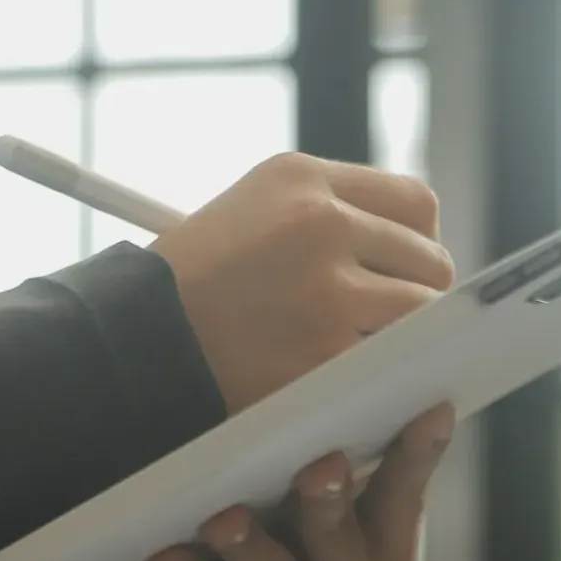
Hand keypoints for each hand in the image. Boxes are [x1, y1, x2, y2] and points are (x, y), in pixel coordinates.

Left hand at [143, 405, 454, 560]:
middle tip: (318, 466)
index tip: (430, 410)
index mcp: (388, 559)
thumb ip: (339, 470)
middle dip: (329, 507)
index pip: (406, 502)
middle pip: (344, 549)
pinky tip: (166, 558)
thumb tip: (357, 370)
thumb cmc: (278, 554)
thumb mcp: (315, 518)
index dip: (418, 459)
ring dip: (249, 549)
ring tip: (221, 517)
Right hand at [151, 153, 451, 416]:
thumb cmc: (189, 288)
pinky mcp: (326, 353)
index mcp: (302, 179)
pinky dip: (382, 377)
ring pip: (421, 313)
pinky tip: (352, 382)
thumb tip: (406, 248)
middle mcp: (322, 222)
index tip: (400, 272)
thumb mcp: (251, 214)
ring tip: (365, 354)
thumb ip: (327, 217)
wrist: (130, 343)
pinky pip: (392, 363)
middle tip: (384, 326)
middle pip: (429, 259)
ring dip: (403, 340)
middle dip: (417, 296)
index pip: (414, 203)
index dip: (418, 244)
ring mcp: (328, 290)